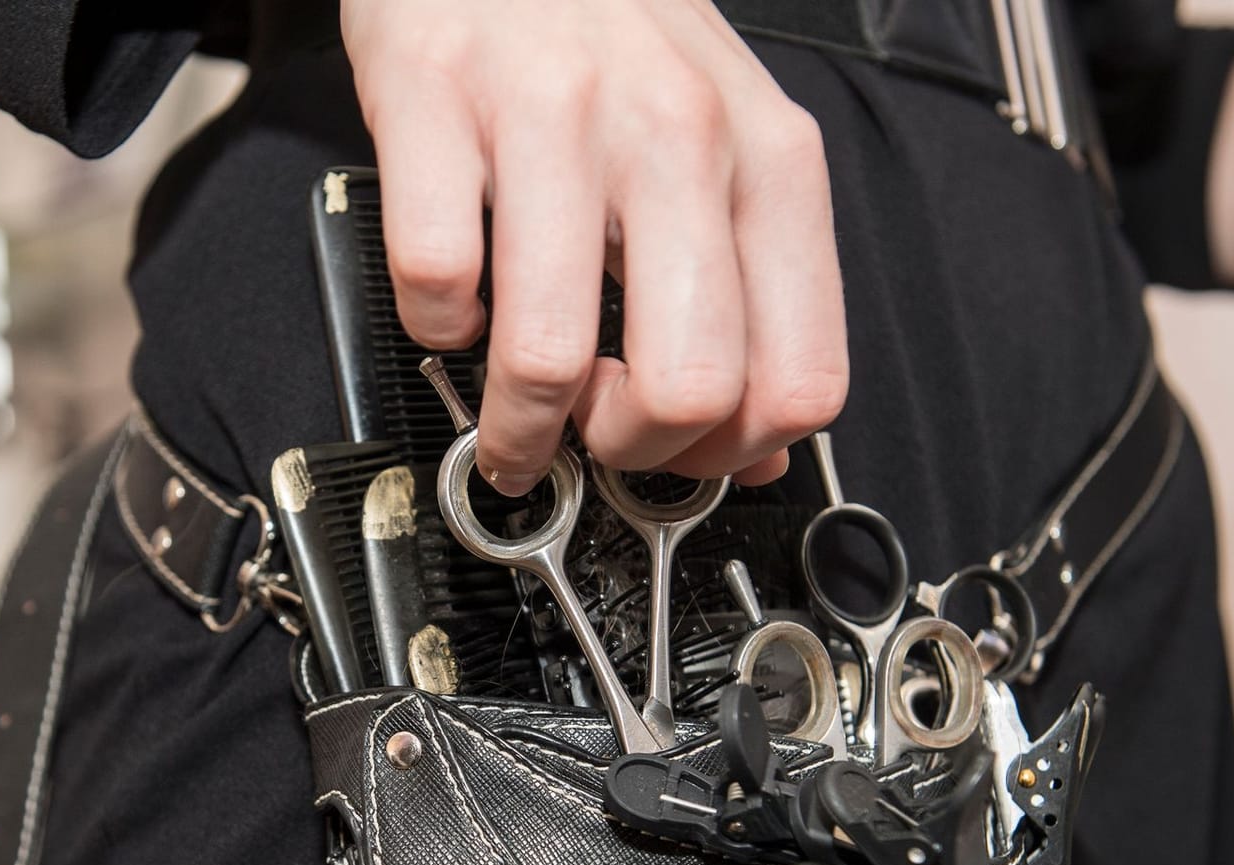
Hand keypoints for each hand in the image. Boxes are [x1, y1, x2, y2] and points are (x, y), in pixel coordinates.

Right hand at [342, 0, 848, 494]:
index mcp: (767, 162)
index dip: (731, 453)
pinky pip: (436, 280)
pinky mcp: (438, 102)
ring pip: (547, 355)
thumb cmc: (615, 31)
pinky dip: (435, 324)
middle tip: (590, 433)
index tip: (680, 449)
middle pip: (690, 389)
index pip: (798, 382)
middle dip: (627, 449)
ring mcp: (555, 117)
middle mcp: (677, 136)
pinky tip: (455, 302)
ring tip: (510, 409)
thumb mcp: (728, 143)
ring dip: (517, 422)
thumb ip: (755, 291)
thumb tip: (757, 446)